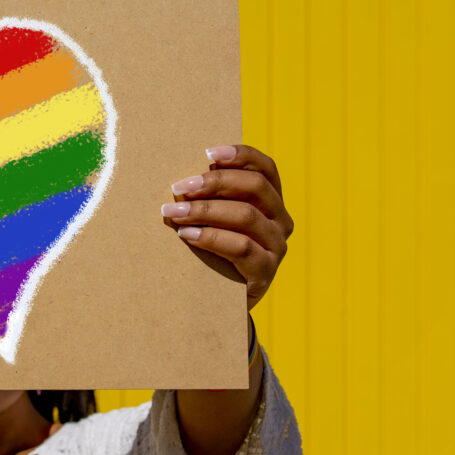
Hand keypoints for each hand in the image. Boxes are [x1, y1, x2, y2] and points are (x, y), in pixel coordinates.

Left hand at [162, 145, 293, 309]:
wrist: (220, 301)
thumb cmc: (211, 250)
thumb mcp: (217, 220)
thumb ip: (210, 197)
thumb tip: (180, 176)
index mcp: (271, 201)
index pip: (266, 168)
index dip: (241, 155)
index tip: (208, 152)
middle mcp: (281, 220)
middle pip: (254, 187)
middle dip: (214, 182)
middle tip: (178, 187)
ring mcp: (277, 247)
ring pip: (245, 216)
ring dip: (205, 210)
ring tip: (173, 212)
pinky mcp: (266, 272)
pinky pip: (240, 247)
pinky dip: (210, 237)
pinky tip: (185, 234)